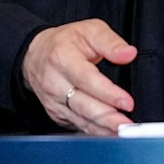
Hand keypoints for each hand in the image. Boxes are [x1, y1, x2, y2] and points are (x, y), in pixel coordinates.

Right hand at [21, 18, 137, 135]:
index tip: (127, 102)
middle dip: (107, 118)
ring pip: (80, 119)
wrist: (35, 56)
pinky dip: (94, 131)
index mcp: (63, 59)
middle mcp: (55, 83)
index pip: (87, 80)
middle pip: (83, 105)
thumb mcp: (89, 30)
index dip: (107, 93)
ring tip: (122, 132)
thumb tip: (128, 53)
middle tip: (127, 125)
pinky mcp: (56, 113)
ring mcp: (53, 101)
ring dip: (102, 128)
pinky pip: (76, 125)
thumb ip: (110, 42)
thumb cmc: (65, 43)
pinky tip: (109, 133)